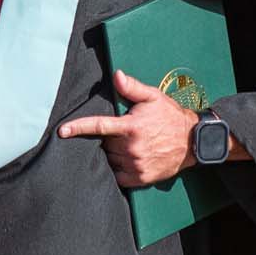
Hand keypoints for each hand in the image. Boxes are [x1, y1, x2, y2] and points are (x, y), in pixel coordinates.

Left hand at [57, 71, 196, 186]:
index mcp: (131, 127)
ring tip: (130, 144)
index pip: (99, 126)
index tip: (62, 130)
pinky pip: (118, 175)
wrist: (193, 141)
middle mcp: (131, 147)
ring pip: (110, 159)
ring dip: (114, 152)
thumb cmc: (171, 117)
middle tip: (125, 132)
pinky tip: (129, 159)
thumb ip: (132, 88)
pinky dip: (119, 168)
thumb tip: (116, 76)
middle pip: (104, 144)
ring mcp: (136, 164)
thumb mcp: (154, 97)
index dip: (78, 127)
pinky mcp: (140, 178)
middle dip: (110, 138)